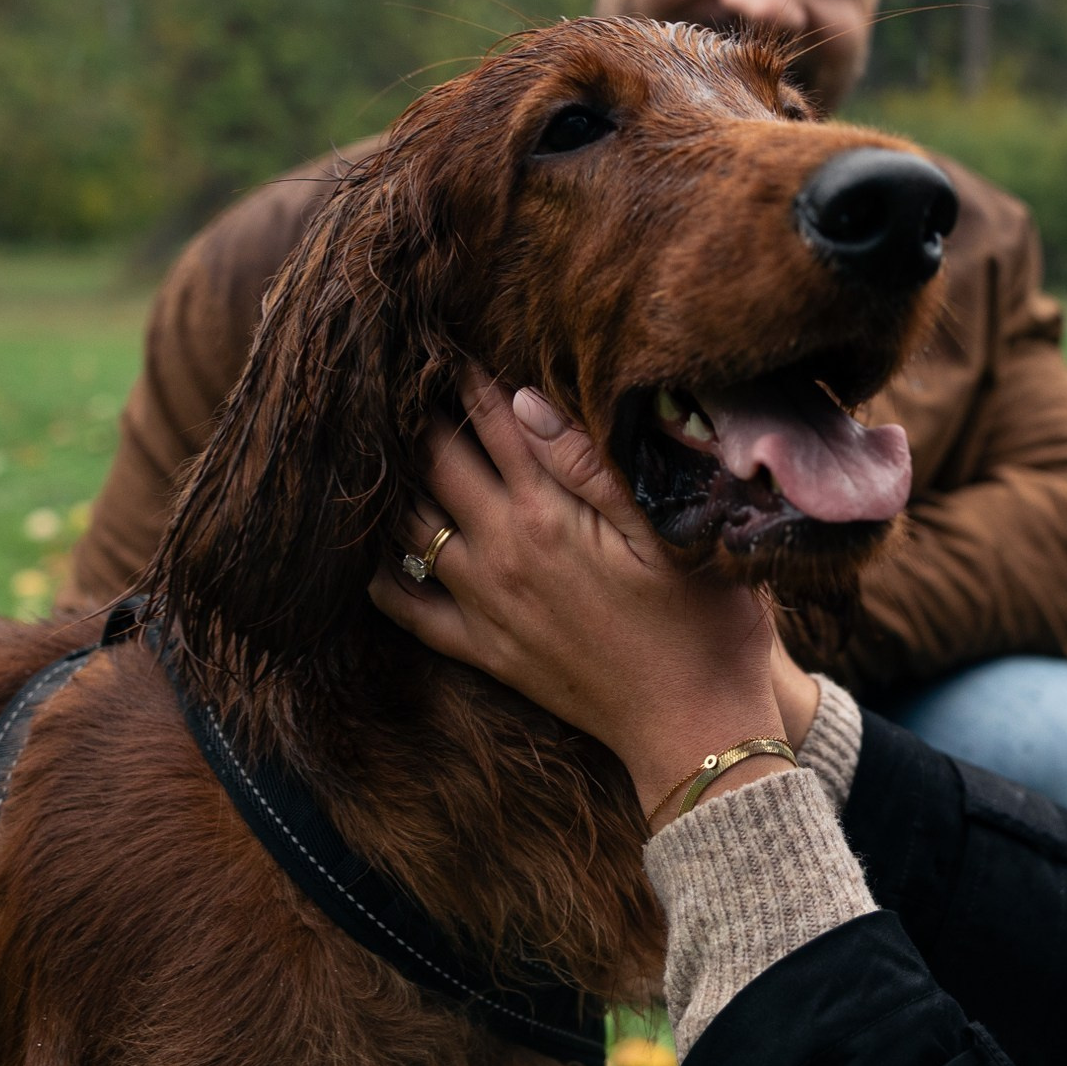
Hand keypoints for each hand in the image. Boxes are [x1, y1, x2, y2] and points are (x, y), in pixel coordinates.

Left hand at [369, 370, 789, 819]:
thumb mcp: (665, 530)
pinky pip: (410, 611)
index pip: (493, 425)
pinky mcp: (486, 651)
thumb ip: (591, 465)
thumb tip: (524, 402)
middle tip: (401, 376)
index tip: (445, 340)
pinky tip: (364, 557)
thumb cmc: (703, 621)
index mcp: (549, 516)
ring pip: (412, 529)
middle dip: (419, 417)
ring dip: (395, 483)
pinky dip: (380, 580)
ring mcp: (487, 606)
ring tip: (380, 446)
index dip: (467, 378)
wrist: (693, 725)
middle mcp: (503, 555)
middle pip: (438, 466)